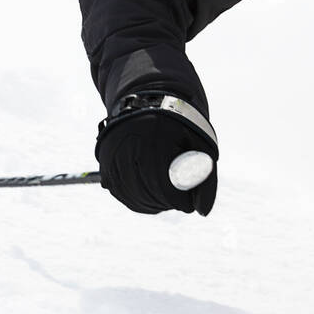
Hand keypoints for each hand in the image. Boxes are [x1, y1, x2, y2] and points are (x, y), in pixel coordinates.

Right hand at [95, 109, 217, 215]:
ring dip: (150, 204)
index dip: (180, 202)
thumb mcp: (202, 146)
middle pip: (148, 193)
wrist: (151, 101)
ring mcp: (115, 153)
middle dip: (166, 203)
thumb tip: (201, 212)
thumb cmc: (182, 126)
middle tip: (179, 201)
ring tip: (166, 199)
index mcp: (157, 139)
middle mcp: (131, 145)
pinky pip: (119, 191)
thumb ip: (207, 180)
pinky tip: (149, 196)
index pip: (167, 188)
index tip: (188, 203)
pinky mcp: (105, 160)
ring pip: (131, 195)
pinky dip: (134, 199)